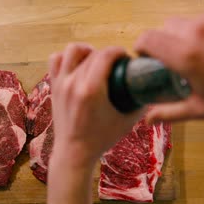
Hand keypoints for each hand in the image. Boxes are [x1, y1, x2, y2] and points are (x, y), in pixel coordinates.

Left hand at [43, 43, 143, 203]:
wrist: (74, 152)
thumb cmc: (101, 139)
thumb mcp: (126, 122)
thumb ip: (140, 105)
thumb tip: (150, 91)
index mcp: (92, 90)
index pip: (105, 55)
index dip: (118, 51)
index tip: (125, 56)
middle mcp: (74, 83)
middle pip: (93, 53)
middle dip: (107, 54)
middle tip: (115, 64)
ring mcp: (61, 83)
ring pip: (72, 51)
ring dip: (86, 50)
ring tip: (94, 59)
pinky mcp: (54, 87)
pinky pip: (55, 59)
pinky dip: (66, 57)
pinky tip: (76, 65)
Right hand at [135, 8, 203, 122]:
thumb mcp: (202, 108)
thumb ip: (170, 113)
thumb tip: (147, 119)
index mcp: (185, 55)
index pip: (147, 39)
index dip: (140, 47)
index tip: (145, 58)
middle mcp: (193, 32)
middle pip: (162, 28)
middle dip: (161, 42)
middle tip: (173, 59)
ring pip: (181, 22)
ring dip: (181, 35)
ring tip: (197, 53)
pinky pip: (201, 18)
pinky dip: (201, 30)